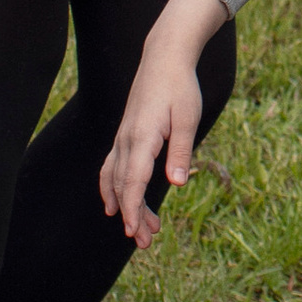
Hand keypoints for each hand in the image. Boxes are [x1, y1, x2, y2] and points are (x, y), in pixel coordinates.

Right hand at [100, 0, 229, 244]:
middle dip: (131, 215)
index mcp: (142, 137)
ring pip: (116, 179)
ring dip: (124, 205)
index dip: (132, 209)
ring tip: (141, 230)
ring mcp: (123, 137)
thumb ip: (180, 151)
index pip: (132, 181)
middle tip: (144, 243)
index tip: (134, 233)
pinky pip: (113, 167)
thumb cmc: (180, 88)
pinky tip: (117, 202)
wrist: (163, 58)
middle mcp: (127, 139)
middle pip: (123, 186)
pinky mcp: (126, 135)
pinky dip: (114, 188)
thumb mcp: (187, 119)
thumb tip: (176, 184)